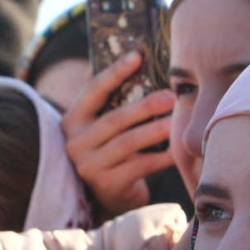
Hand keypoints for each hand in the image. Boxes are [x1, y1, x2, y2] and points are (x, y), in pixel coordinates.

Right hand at [62, 51, 174, 220]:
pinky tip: (177, 149)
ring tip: (175, 120)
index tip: (138, 55)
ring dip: (154, 130)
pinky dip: (161, 157)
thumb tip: (130, 53)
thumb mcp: (101, 124)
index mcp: (72, 120)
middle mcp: (75, 143)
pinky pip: (140, 166)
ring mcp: (89, 166)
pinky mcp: (107, 185)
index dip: (115, 72)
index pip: (93, 91)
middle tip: (170, 96)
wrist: (108, 196)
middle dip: (144, 106)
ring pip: (127, 143)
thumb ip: (107, 96)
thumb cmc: (110, 150)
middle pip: (114, 119)